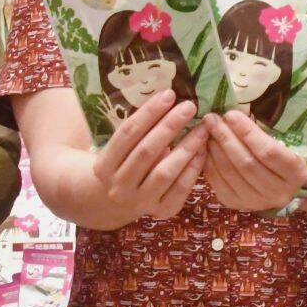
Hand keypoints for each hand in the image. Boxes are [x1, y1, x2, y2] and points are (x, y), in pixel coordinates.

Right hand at [89, 90, 207, 222]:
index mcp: (103, 166)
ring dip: (186, 147)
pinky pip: (180, 189)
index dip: (149, 113)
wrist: (116, 203)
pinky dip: (193, 169)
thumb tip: (168, 99)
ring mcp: (139, 202)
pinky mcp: (160, 212)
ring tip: (202, 128)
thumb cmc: (123, 165)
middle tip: (189, 106)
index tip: (169, 94)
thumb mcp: (119, 149)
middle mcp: (118, 187)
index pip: (127, 133)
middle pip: (146, 152)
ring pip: (164, 172)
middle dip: (169, 126)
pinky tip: (203, 150)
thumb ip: (138, 131)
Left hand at [203, 111, 306, 213]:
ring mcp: (257, 202)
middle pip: (247, 163)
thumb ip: (261, 132)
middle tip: (212, 119)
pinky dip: (209, 163)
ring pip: (230, 173)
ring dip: (215, 149)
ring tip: (206, 131)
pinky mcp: (237, 205)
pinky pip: (218, 182)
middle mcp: (278, 192)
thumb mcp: (283, 142)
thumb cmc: (283, 154)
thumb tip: (231, 114)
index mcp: (295, 173)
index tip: (231, 114)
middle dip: (226, 138)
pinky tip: (205, 148)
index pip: (269, 152)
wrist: (282, 184)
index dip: (248, 132)